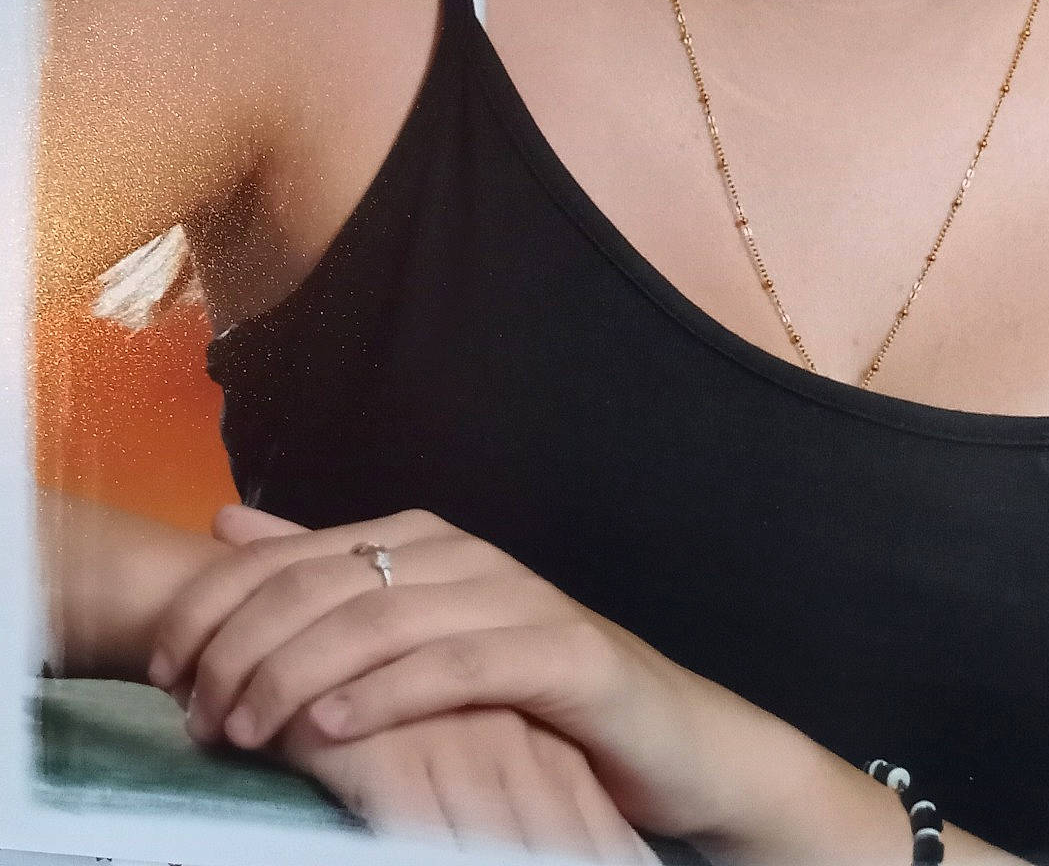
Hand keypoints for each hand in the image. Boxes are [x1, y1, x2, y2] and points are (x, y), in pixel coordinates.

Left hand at [147, 504, 837, 859]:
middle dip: (242, 646)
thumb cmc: (527, 698)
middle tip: (193, 713)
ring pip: (383, 618)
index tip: (160, 670)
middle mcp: (466, 556)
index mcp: (423, 543)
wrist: (668, 741)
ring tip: (243, 729)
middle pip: (327, 584)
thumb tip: (229, 526)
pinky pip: (462, 666)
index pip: (294, 556)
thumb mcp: (415, 639)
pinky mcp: (564, 655)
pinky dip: (389, 694)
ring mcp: (519, 599)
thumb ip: (328, 581)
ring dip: (297, 675)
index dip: (217, 606)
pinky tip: (333, 729)